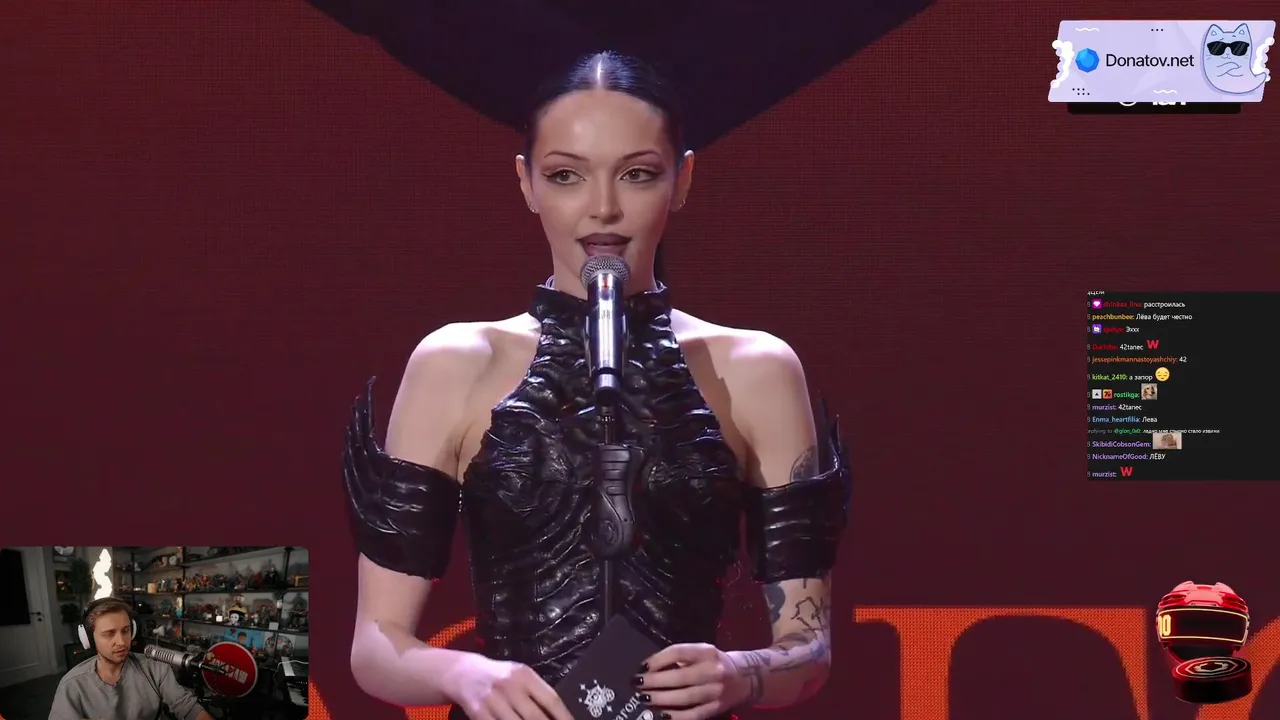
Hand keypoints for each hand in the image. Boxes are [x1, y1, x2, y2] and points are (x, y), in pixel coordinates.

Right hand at [445, 655, 572, 719]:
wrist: (464, 673)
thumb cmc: (500, 676)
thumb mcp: (520, 675)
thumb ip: (537, 692)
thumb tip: (559, 715)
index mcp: (525, 676)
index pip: (551, 699)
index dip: (564, 717)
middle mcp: (510, 687)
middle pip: (535, 717)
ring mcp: (493, 702)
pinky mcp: (479, 713)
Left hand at [636, 644, 748, 719]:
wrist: (745, 677)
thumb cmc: (714, 662)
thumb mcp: (701, 652)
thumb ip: (680, 658)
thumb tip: (650, 669)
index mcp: (707, 652)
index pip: (678, 652)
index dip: (657, 659)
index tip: (642, 667)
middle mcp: (713, 670)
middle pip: (679, 677)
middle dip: (655, 682)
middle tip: (637, 684)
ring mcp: (716, 691)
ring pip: (685, 697)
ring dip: (661, 699)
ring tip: (645, 699)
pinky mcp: (717, 708)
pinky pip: (694, 715)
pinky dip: (676, 716)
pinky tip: (661, 715)